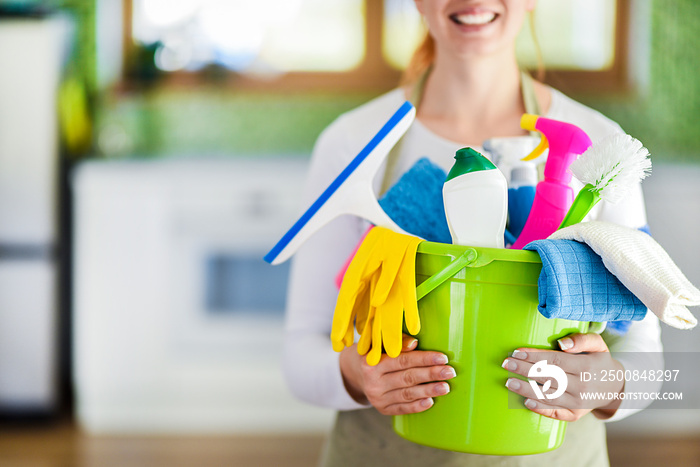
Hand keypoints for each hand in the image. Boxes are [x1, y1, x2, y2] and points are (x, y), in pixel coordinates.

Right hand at [339, 334, 455, 414]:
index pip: (402, 360)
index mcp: (371, 361)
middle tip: (450, 372)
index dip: (424, 359)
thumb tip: (414, 344)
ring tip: (445, 387)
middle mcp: (372, 381)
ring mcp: (377, 397)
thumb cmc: (376, 354)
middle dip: (431, 374)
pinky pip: (402, 408)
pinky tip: (431, 402)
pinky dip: (417, 406)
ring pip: (407, 394)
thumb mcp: (380, 344)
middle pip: (407, 377)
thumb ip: (398, 342)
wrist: (357, 373)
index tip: (443, 358)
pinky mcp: (383, 409)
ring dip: (428, 391)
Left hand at [502, 333, 623, 421]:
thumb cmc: (600, 362)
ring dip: (526, 390)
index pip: (555, 361)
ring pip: (549, 396)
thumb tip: (562, 343)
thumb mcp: (598, 345)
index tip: (516, 352)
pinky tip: (526, 402)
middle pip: (548, 377)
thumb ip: (581, 339)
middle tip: (506, 364)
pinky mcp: (575, 414)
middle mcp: (582, 386)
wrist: (615, 387)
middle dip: (525, 370)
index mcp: (586, 366)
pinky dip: (540, 409)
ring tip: (509, 382)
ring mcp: (579, 403)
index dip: (534, 356)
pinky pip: (556, 413)